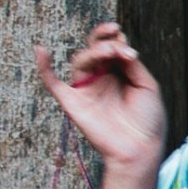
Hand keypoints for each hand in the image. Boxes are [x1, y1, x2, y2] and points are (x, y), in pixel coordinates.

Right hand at [35, 22, 169, 177]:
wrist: (141, 148)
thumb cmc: (147, 120)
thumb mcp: (147, 86)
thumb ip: (132, 65)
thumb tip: (120, 46)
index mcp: (119, 74)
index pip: (112, 48)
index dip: (117, 40)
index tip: (128, 46)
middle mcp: (101, 79)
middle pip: (95, 50)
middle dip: (105, 42)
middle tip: (118, 46)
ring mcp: (86, 89)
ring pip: (81, 60)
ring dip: (95, 51)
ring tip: (110, 51)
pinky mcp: (72, 102)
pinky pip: (52, 83)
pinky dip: (44, 67)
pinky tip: (40, 50)